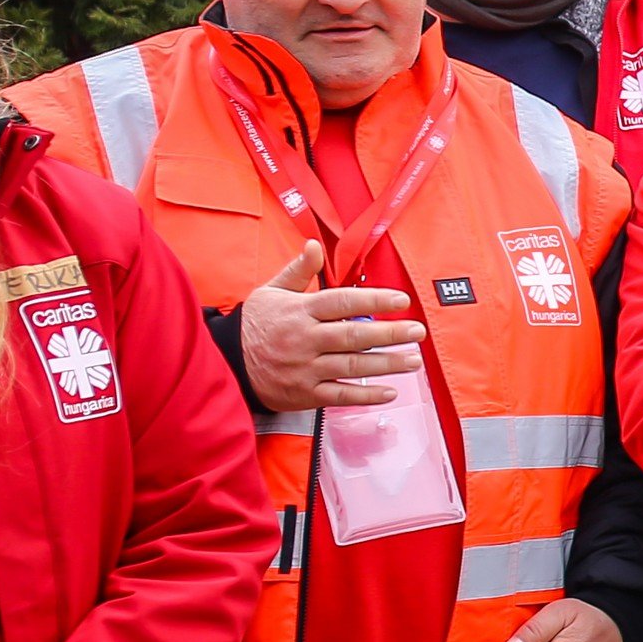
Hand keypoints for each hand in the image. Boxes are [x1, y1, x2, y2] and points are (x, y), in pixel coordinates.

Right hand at [237, 241, 422, 415]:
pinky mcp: (304, 393)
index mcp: (300, 311)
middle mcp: (304, 339)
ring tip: (413, 360)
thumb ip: (298, 271)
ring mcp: (305, 367)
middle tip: (417, 332)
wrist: (226, 361)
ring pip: (352, 366)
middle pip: (353, 335)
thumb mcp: (271, 292)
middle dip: (390, 333)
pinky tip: (390, 391)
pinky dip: (365, 395)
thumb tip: (314, 245)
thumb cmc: (256, 324)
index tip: (402, 299)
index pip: (342, 302)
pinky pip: (340, 395)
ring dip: (386, 364)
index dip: (374, 299)